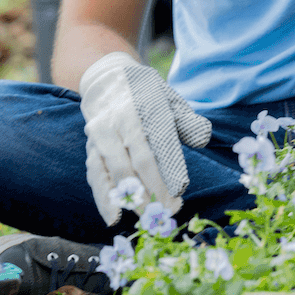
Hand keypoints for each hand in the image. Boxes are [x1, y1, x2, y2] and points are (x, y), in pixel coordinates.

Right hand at [80, 51, 210, 223]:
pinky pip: (96, 173)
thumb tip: (202, 135)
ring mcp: (103, 132)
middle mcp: (122, 118)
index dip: (169, 170)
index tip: (179, 194)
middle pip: (137, 159)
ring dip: (130, 197)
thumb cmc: (146, 95)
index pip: (160, 142)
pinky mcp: (91, 146)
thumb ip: (187, 119)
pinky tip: (114, 217)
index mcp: (148, 105)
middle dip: (153, 190)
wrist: (106, 77)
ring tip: (145, 218)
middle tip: (167, 213)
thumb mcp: (170, 98)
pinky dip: (103, 197)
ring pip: (114, 168)